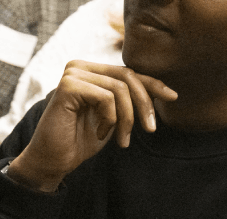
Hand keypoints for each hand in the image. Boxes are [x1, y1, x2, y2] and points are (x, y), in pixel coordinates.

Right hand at [7, 61, 177, 191]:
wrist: (54, 159)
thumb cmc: (80, 139)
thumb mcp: (113, 116)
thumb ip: (128, 99)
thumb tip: (164, 89)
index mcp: (89, 70)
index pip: (127, 72)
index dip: (152, 83)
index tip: (173, 97)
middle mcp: (79, 67)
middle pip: (127, 76)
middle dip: (144, 104)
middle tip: (150, 129)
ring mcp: (72, 74)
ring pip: (120, 89)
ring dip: (127, 119)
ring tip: (122, 139)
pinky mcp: (68, 86)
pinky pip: (106, 98)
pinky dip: (110, 119)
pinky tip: (101, 133)